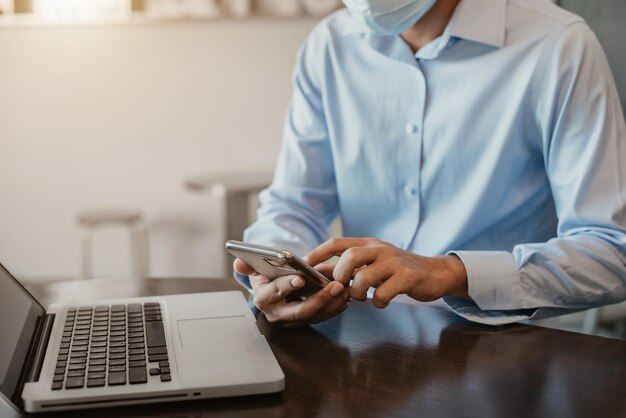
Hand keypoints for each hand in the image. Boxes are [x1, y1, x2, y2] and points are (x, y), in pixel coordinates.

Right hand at [234, 258, 350, 325]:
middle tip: (334, 285)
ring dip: (332, 303)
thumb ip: (247, 264)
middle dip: (319, 299)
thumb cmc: (266, 274)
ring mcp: (293, 319)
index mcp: (263, 297)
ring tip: (344, 288)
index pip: (274, 292)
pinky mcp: (306, 320)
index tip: (300, 278)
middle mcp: (277, 313)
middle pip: (300, 311)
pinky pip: (323, 316)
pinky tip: (345, 295)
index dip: (286, 286)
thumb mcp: (254, 267)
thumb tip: (239, 263)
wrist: (273, 286)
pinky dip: (335, 307)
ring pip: (315, 315)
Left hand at [305, 238, 468, 308]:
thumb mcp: (373, 263)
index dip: (318, 253)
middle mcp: (380, 249)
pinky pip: (384, 292)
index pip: (337, 243)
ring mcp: (394, 262)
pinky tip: (382, 302)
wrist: (435, 273)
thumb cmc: (397, 270)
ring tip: (363, 297)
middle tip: (343, 288)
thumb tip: (319, 272)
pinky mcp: (407, 277)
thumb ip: (349, 267)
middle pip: (349, 256)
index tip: (304, 265)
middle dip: (340, 275)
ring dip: (358, 292)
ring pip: (364, 276)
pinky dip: (378, 301)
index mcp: (368, 244)